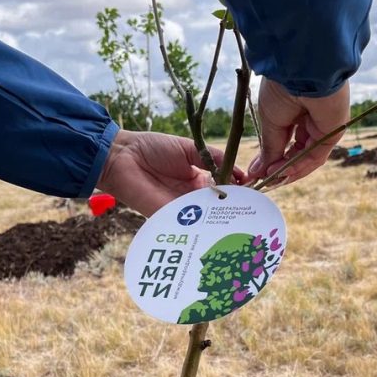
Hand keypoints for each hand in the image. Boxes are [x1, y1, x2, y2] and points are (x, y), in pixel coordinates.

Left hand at [97, 129, 244, 215]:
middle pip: (217, 208)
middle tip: (254, 215)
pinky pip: (188, 225)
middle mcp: (191, 197)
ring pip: (206, 218)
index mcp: (198, 179)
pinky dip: (203, 227)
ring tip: (242, 225)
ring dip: (221, 221)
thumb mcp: (189, 148)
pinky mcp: (168, 218)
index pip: (224, 189)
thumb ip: (215, 158)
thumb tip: (241, 174)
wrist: (121, 156)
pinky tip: (219, 228)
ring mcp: (180, 209)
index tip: (255, 195)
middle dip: (234, 211)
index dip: (238, 192)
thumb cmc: (152, 148)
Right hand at [247, 78, 350, 185]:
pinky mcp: (333, 133)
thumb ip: (270, 147)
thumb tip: (259, 171)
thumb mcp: (270, 121)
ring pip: (306, 157)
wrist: (302, 72)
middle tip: (264, 179)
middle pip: (296, 151)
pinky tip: (283, 172)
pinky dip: (300, 166)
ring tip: (271, 177)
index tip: (256, 172)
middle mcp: (310, 119)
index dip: (271, 157)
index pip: (285, 140)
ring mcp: (323, 126)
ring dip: (288, 170)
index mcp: (294, 110)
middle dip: (280, 167)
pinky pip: (315, 156)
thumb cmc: (282, 88)